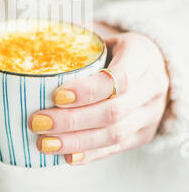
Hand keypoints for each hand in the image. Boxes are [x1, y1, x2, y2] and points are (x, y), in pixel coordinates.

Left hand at [28, 29, 168, 164]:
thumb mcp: (106, 35)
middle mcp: (152, 86)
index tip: (56, 95)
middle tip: (38, 121)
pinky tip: (65, 156)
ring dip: (76, 141)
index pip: (119, 78)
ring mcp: (151, 113)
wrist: (153, 66)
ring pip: (115, 134)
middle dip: (72, 120)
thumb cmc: (118, 49)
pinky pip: (117, 148)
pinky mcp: (144, 133)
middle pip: (114, 111)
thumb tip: (38, 36)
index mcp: (142, 55)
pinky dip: (90, 154)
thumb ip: (79, 39)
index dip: (87, 90)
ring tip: (44, 142)